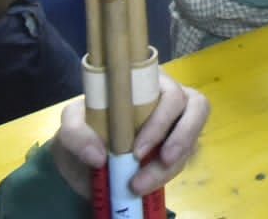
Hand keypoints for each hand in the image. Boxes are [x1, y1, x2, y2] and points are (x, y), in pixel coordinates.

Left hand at [52, 72, 210, 198]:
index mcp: (147, 82)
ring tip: (142, 185)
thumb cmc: (84, 129)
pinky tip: (147, 185)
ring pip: (194, 136)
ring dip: (174, 163)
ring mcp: (177, 123)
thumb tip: (99, 156)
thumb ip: (76, 133)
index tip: (138, 150)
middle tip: (160, 163)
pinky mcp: (179, 148)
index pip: (169, 86)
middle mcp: (168, 98)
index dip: (163, 116)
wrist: (84, 159)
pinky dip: (168, 174)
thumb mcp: (71, 124)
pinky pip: (187, 158)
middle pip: (196, 106)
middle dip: (181, 137)